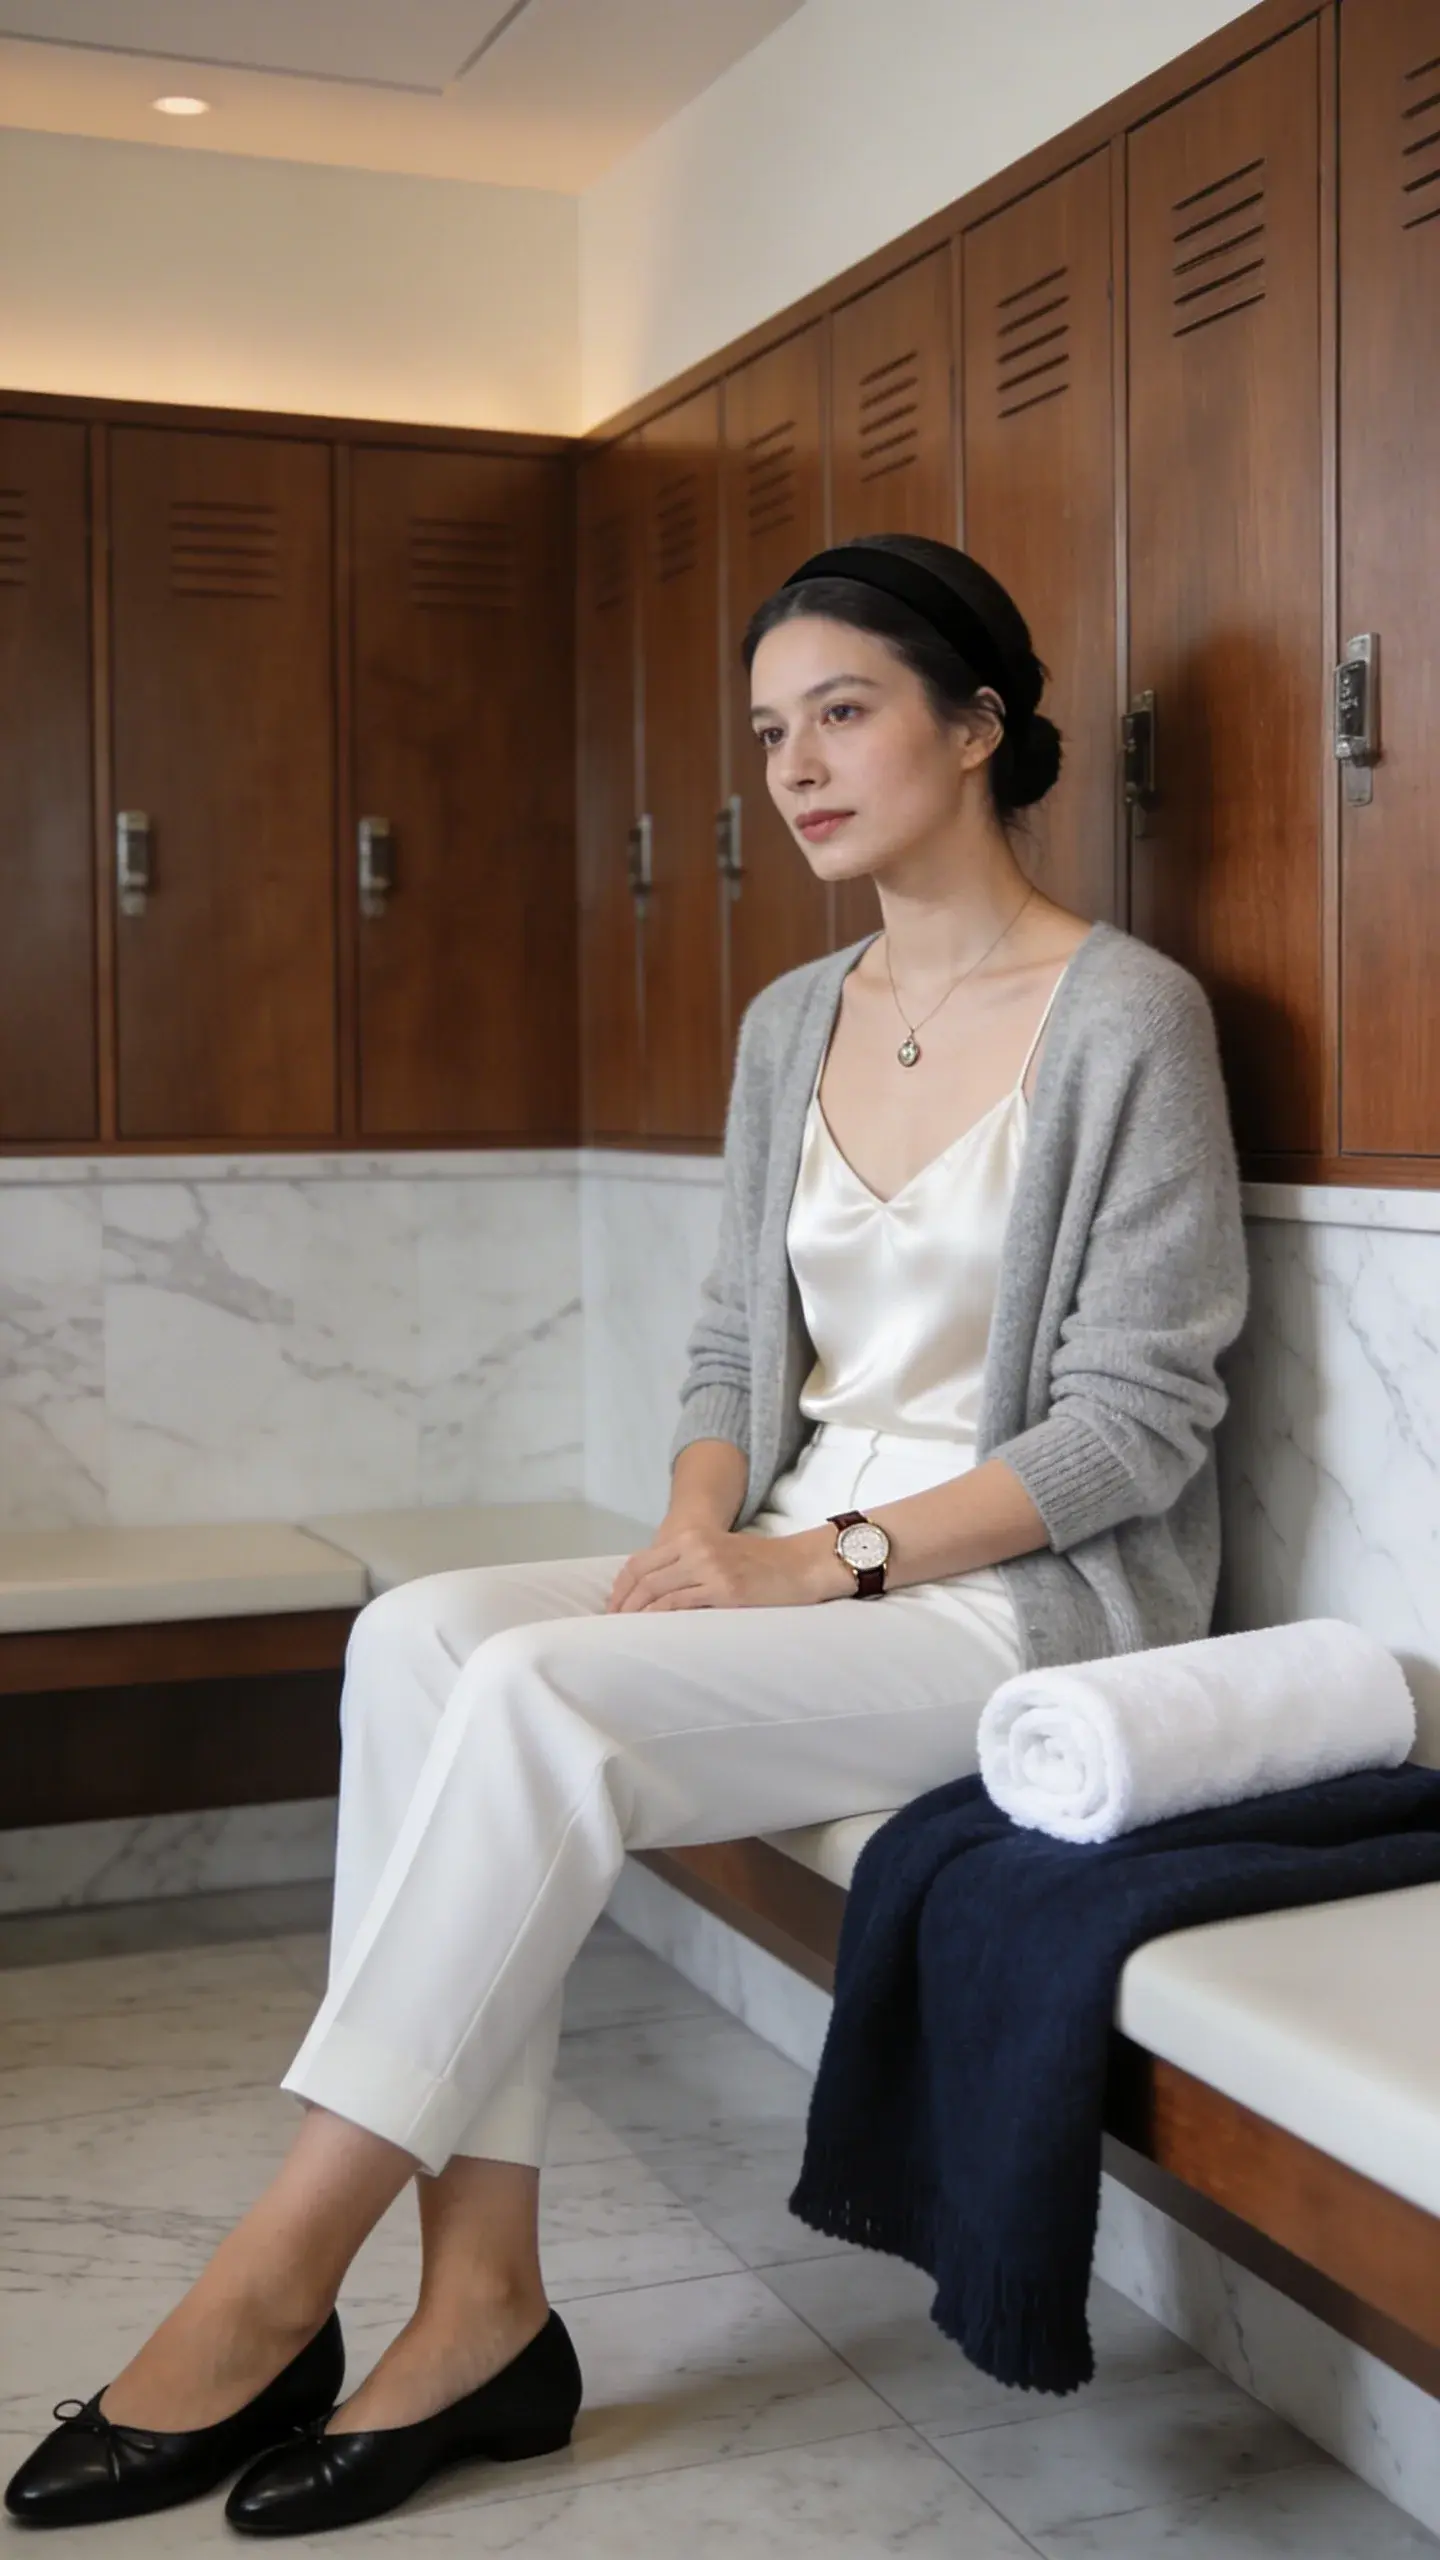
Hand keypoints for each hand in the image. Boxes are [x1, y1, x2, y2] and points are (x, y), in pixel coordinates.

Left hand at [604, 1518, 845, 1612]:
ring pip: (656, 1593)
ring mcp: (709, 1567)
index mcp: (690, 1537)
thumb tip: (657, 1594)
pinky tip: (651, 1632)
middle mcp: (694, 1548)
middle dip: (621, 1605)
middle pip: (641, 1577)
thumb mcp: (719, 1553)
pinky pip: (680, 1605)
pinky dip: (659, 1619)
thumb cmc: (762, 1565)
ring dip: (636, 1616)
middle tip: (611, 1628)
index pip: (639, 1563)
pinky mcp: (724, 1589)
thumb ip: (689, 1565)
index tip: (611, 1609)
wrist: (801, 1564)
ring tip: (626, 1635)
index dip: (619, 1588)